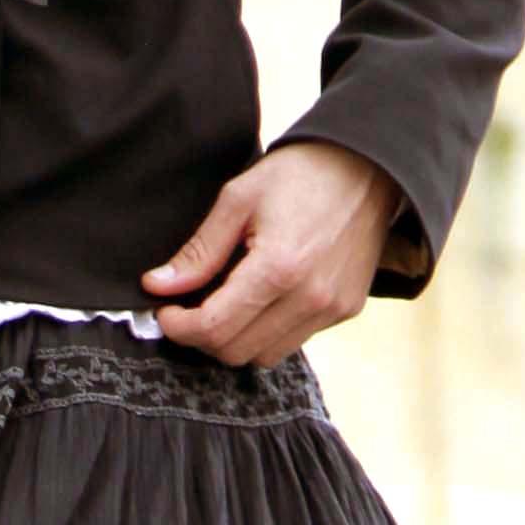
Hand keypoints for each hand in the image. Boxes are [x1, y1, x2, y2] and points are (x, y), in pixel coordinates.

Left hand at [143, 141, 401, 361]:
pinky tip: (261, 300)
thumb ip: (198, 251)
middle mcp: (310, 298)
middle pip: (236, 351)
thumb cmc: (301, 175)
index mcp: (278, 267)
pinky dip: (267, 331)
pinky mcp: (346, 311)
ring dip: (235, 338)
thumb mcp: (238, 200)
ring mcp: (332, 309)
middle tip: (189, 308)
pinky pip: (294, 341)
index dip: (179, 326)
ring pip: (264, 356)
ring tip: (225, 304)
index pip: (214, 327)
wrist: (367, 169)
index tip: (166, 311)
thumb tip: (157, 285)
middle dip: (202, 336)